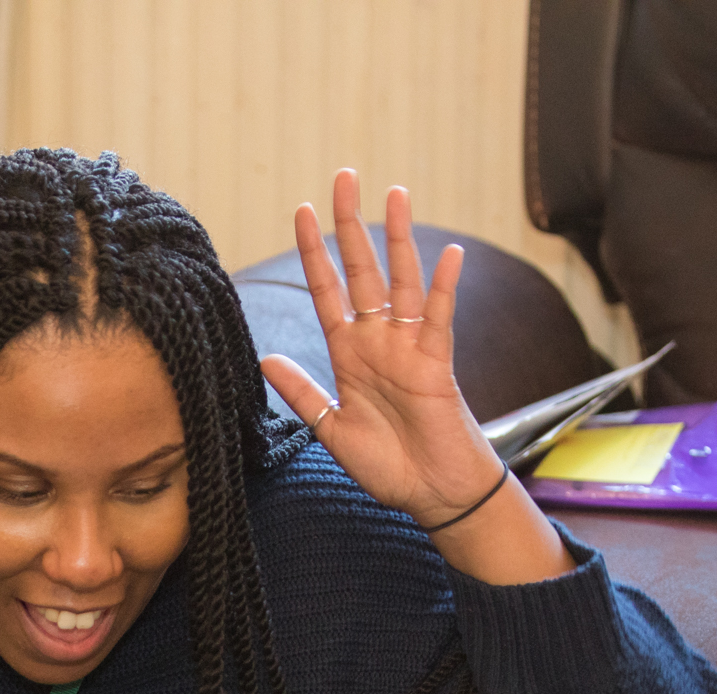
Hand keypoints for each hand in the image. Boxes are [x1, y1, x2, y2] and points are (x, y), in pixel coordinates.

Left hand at [259, 173, 502, 527]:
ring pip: (401, 280)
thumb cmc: (387, 467)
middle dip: (351, 225)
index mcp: (349, 353)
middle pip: (363, 270)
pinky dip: (444, 286)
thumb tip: (266, 360)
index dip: (315, 252)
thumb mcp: (331, 429)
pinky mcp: (436, 363)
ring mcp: (409, 347)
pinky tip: (450, 253)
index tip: (303, 210)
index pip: (328, 290)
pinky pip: (440, 318)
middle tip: (344, 177)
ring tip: (393, 193)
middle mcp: (378, 341)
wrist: (431, 494)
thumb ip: (302, 393)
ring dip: (398, 237)